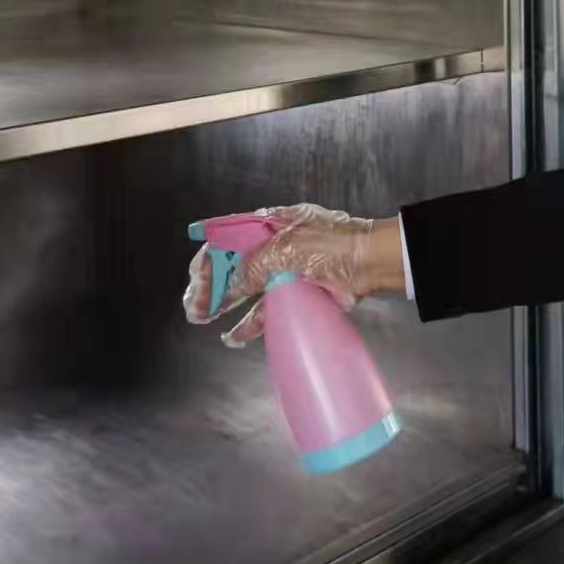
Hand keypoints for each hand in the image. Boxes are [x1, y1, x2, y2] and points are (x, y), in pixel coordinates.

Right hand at [183, 205, 404, 345]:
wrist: (368, 262)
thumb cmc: (328, 245)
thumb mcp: (283, 248)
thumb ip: (252, 266)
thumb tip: (232, 285)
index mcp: (267, 225)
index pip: (227, 239)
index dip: (209, 260)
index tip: (196, 282)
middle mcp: (272, 247)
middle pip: (233, 267)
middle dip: (211, 287)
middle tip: (195, 309)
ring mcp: (284, 272)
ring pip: (246, 291)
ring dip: (224, 307)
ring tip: (204, 321)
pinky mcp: (297, 295)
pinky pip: (267, 311)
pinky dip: (251, 325)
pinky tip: (235, 338)